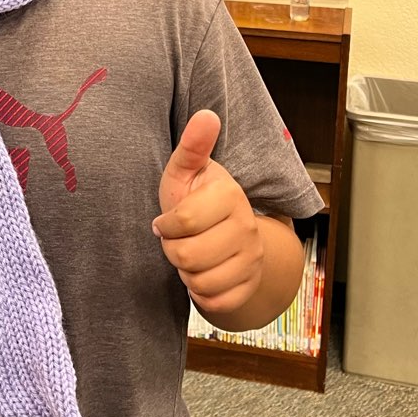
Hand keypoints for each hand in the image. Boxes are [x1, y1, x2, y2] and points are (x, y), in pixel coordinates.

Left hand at [154, 110, 263, 316]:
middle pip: (186, 256)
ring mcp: (252, 259)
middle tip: (179, 239)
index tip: (166, 220)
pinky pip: (214, 301)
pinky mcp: (250, 285)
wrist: (226, 231)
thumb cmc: (196, 197)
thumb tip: (206, 115)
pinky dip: (200, 292)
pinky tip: (203, 273)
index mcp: (230, 196)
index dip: (164, 225)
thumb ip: (192, 145)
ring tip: (191, 253)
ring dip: (185, 272)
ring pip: (199, 281)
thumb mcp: (186, 170)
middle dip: (172, 250)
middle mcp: (247, 227)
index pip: (182, 223)